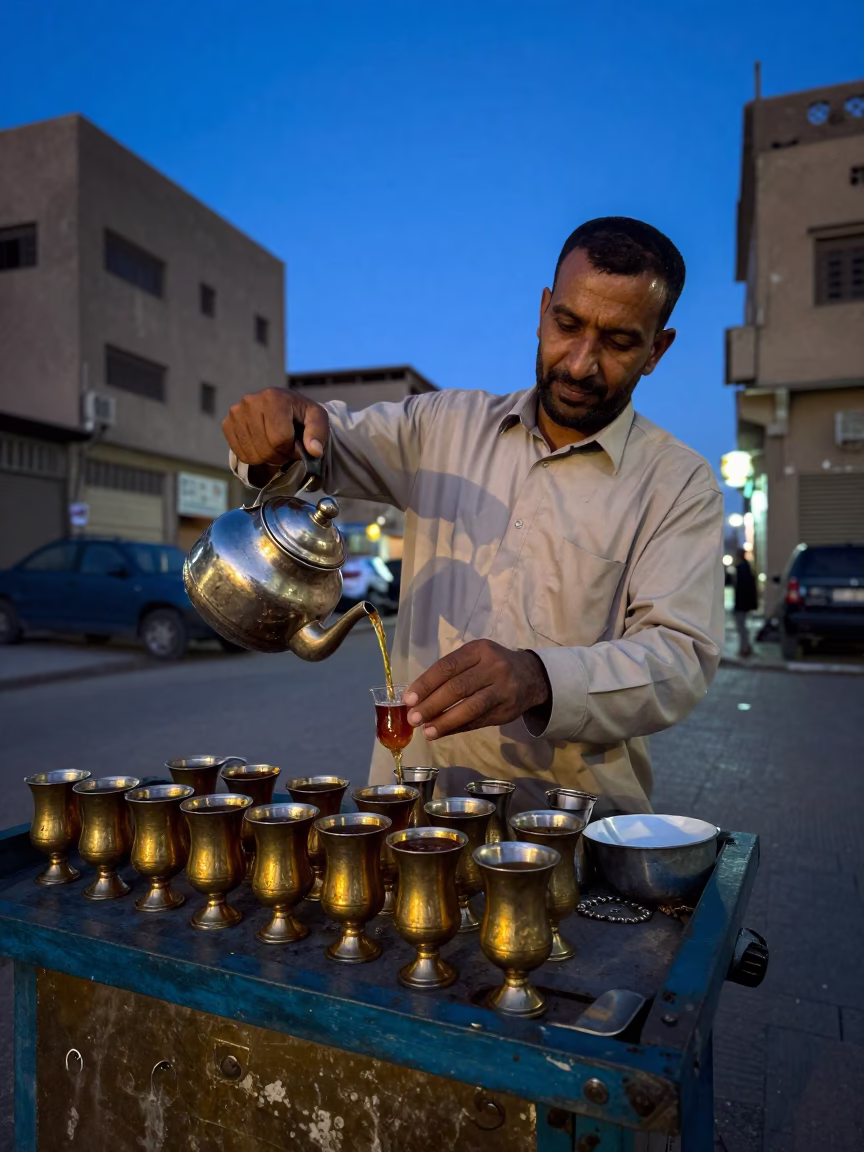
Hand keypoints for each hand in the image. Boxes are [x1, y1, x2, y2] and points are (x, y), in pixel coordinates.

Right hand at [222, 388, 329, 474]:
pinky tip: (263, 446)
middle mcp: (250, 401)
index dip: (292, 449)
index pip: (280, 439)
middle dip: (280, 455)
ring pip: (253, 455)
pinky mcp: (227, 424)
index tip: (297, 444)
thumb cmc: (300, 414)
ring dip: (268, 458)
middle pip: (266, 449)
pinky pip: (240, 454)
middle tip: (287, 448)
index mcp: (274, 397)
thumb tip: (314, 451)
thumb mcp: (317, 418)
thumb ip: (318, 433)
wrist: (282, 407)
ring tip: (276, 446)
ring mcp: (236, 413)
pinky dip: (254, 457)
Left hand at [403, 640, 550, 740]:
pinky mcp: (508, 710)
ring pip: (470, 708)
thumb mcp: (474, 658)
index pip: (447, 666)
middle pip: (458, 688)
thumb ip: (450, 674)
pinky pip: (479, 721)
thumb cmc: (491, 666)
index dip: (426, 683)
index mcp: (479, 650)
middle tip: (413, 718)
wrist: (531, 676)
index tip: (409, 699)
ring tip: (427, 731)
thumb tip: (417, 698)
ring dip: (445, 721)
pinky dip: (458, 728)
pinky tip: (443, 732)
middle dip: (432, 705)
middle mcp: (493, 667)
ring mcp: (503, 689)